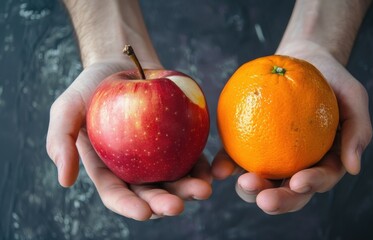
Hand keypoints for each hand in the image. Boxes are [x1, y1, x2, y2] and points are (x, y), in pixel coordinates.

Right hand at [46, 59, 211, 219]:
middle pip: (151, 192)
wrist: (123, 63)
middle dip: (164, 203)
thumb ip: (60, 142)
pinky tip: (214, 171)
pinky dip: (203, 167)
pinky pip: (193, 157)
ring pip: (176, 180)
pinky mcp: (180, 142)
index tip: (145, 212)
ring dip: (190, 189)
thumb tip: (65, 181)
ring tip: (203, 190)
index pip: (117, 195)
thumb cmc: (91, 86)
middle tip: (178, 206)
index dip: (130, 206)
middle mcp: (135, 169)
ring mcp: (160, 157)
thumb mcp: (66, 109)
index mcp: (108, 169)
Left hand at [212, 41, 372, 213]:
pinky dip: (227, 165)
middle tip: (264, 199)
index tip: (298, 181)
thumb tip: (354, 168)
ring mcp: (271, 157)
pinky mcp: (248, 143)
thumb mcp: (353, 97)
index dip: (310, 185)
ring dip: (250, 190)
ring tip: (241, 182)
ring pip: (261, 182)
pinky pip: (236, 158)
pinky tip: (219, 168)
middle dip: (278, 200)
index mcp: (324, 161)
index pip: (320, 179)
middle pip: (289, 191)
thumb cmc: (332, 80)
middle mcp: (298, 165)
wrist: (303, 61)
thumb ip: (358, 130)